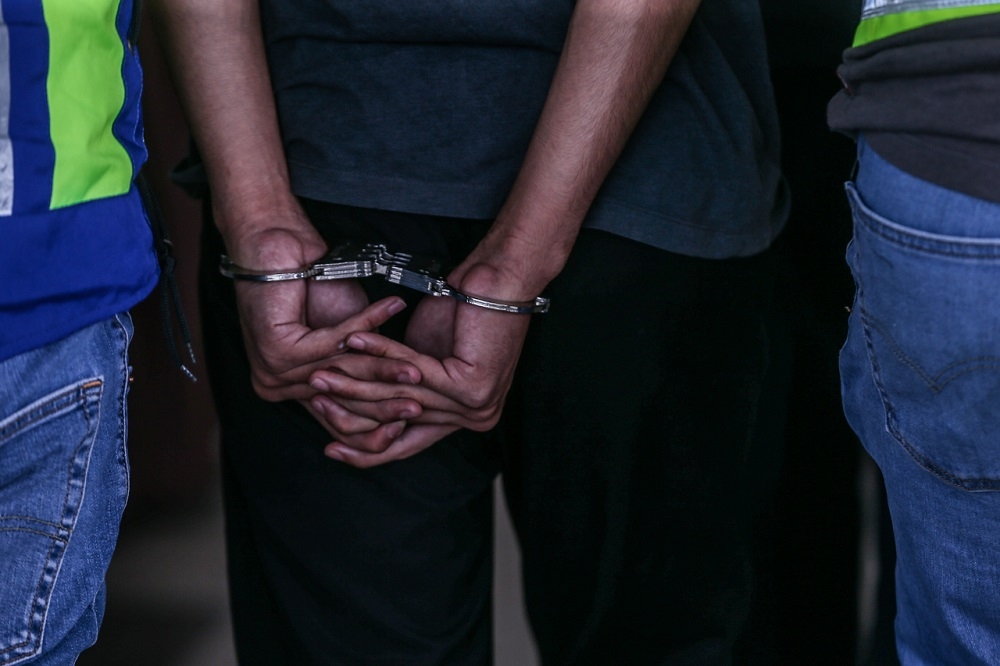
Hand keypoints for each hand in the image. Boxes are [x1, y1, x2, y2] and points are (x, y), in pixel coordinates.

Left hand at [225, 223, 417, 432]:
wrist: (279, 252)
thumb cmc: (311, 288)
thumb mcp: (346, 340)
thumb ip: (361, 368)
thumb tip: (393, 397)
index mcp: (287, 390)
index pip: (339, 420)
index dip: (378, 419)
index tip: (413, 412)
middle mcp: (275, 386)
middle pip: (342, 404)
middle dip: (387, 400)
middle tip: (421, 400)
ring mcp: (273, 371)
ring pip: (345, 374)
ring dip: (385, 368)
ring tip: (416, 368)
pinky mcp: (278, 350)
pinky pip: (335, 344)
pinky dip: (367, 327)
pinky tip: (392, 315)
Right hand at [311, 262, 531, 467]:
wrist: (500, 281)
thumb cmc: (464, 311)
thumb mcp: (424, 358)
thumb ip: (403, 386)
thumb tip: (366, 406)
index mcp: (466, 418)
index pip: (409, 444)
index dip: (365, 446)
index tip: (330, 446)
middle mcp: (475, 418)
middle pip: (398, 422)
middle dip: (352, 410)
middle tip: (315, 398)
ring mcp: (476, 406)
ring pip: (400, 396)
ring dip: (356, 381)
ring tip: (322, 372)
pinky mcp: (471, 386)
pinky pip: (413, 371)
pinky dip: (379, 355)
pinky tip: (352, 342)